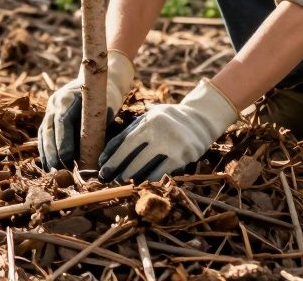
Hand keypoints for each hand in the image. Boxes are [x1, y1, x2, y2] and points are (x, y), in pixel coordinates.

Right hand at [39, 50, 134, 169]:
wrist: (97, 80)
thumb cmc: (106, 95)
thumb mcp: (107, 106)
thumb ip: (99, 126)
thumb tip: (97, 156)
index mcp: (68, 96)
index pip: (62, 121)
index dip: (63, 141)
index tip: (68, 159)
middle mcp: (55, 102)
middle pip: (48, 129)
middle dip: (52, 152)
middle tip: (57, 172)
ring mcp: (50, 109)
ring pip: (43, 134)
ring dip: (47, 155)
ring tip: (52, 173)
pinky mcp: (49, 117)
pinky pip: (44, 136)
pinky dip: (46, 151)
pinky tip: (49, 166)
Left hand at [99, 79, 238, 182]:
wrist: (200, 119)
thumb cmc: (167, 119)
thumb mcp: (149, 117)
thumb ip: (130, 131)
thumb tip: (106, 155)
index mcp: (148, 120)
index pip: (124, 142)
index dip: (112, 158)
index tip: (102, 169)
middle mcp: (160, 131)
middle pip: (133, 157)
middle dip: (118, 171)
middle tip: (109, 180)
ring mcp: (172, 144)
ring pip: (146, 168)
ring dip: (132, 178)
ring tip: (123, 184)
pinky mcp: (183, 156)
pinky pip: (162, 173)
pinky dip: (150, 180)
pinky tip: (142, 184)